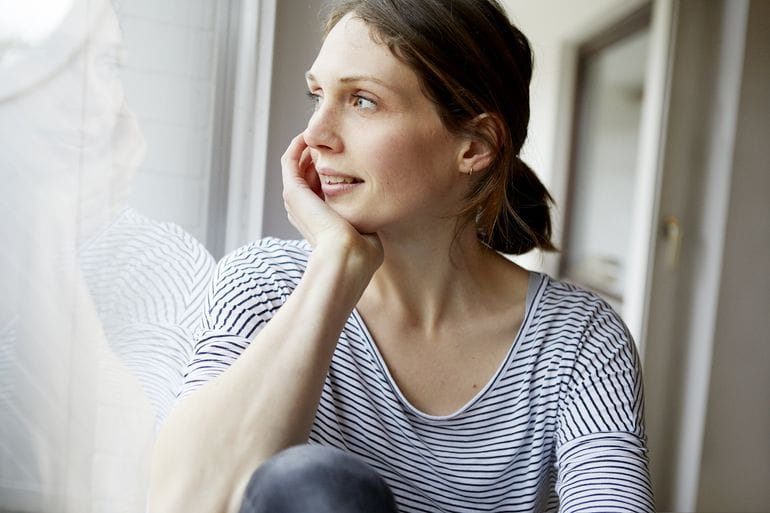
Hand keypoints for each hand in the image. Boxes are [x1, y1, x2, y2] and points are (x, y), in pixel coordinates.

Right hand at [281, 134, 382, 269]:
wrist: (348, 257)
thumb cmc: (362, 252)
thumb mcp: (366, 230)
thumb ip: (366, 218)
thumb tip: (375, 210)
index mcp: (319, 220)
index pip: (320, 187)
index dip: (332, 169)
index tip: (349, 153)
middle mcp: (304, 210)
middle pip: (308, 174)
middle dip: (320, 154)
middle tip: (334, 137)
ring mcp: (296, 201)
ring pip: (298, 166)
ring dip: (308, 147)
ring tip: (323, 131)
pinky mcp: (293, 192)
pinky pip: (289, 161)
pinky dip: (297, 146)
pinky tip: (309, 134)